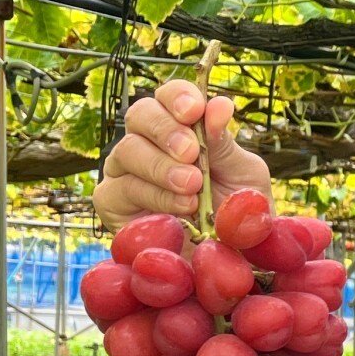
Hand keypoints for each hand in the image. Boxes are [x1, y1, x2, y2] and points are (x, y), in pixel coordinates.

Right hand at [91, 80, 271, 234]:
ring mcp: (126, 171)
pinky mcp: (112, 204)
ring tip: (193, 189)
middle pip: (140, 114)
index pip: (168, 96)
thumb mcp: (242, 175)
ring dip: (162, 168)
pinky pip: (120, 188)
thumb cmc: (237, 212)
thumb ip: (225, 143)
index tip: (195, 110)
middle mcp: (148, 143)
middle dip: (167, 130)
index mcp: (180, 128)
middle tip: (191, 154)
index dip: (178, 96)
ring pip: (127, 150)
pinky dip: (153, 196)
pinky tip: (180, 211)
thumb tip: (219, 105)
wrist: (230, 259)